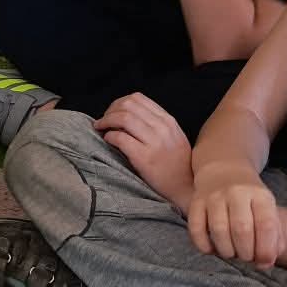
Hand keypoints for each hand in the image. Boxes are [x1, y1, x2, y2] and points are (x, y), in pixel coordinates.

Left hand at [95, 92, 194, 209]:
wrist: (185, 188)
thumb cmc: (177, 165)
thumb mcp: (174, 137)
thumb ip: (156, 124)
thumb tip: (128, 115)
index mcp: (168, 120)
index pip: (138, 98)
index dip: (119, 103)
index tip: (111, 112)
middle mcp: (162, 127)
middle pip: (128, 105)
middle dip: (110, 111)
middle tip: (102, 121)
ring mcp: (154, 142)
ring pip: (123, 118)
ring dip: (106, 121)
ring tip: (100, 128)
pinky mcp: (144, 158)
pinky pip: (120, 138)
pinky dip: (109, 136)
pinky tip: (108, 141)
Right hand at [188, 172, 283, 265]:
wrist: (224, 169)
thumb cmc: (249, 197)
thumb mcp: (267, 208)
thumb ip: (273, 235)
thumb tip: (267, 262)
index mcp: (260, 195)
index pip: (266, 224)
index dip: (266, 248)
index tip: (265, 262)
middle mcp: (237, 193)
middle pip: (242, 229)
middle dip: (246, 252)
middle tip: (247, 258)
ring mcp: (214, 197)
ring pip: (219, 230)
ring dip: (227, 251)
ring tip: (232, 254)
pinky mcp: (196, 202)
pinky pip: (196, 229)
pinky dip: (204, 246)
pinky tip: (212, 249)